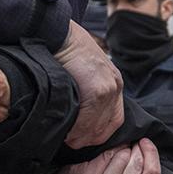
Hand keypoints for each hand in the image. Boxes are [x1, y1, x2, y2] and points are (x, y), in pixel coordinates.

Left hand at [41, 139, 167, 173]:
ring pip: (124, 157)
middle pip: (139, 164)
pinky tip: (102, 154)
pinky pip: (108, 154)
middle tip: (131, 145)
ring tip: (115, 152)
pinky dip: (107, 149)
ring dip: (121, 148)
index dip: (151, 155)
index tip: (146, 144)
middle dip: (137, 148)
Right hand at [54, 21, 123, 148]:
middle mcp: (115, 86)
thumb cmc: (64, 52)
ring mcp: (109, 88)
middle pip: (107, 127)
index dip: (99, 133)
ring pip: (97, 127)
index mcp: (113, 82)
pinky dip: (76, 128)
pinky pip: (88, 120)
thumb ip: (86, 92)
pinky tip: (65, 128)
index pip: (114, 121)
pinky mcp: (98, 89)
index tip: (83, 137)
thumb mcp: (83, 71)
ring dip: (80, 135)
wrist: (58, 33)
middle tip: (71, 140)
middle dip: (89, 138)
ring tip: (66, 136)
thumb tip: (77, 117)